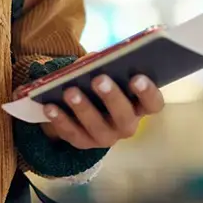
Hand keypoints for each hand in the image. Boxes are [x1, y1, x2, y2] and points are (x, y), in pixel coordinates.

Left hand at [40, 76, 164, 148]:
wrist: (81, 105)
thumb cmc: (99, 81)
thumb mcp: (106, 70)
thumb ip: (106, 65)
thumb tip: (96, 60)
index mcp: (139, 105)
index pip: (153, 103)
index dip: (148, 92)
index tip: (137, 77)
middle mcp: (126, 125)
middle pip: (125, 117)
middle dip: (112, 98)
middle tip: (99, 80)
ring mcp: (105, 137)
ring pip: (97, 129)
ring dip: (84, 109)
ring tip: (70, 91)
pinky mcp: (82, 143)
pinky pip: (72, 134)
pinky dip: (60, 119)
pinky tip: (50, 105)